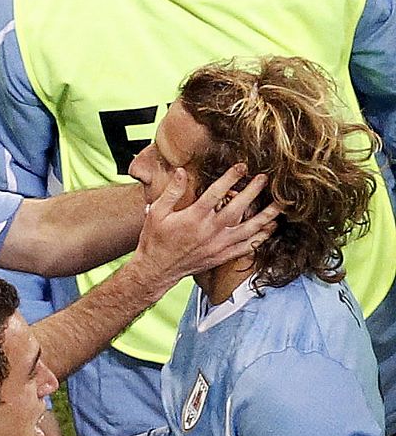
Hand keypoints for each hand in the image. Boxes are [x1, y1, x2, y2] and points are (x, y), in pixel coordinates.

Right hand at [133, 164, 279, 287]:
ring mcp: (218, 245)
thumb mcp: (157, 212)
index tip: (242, 166)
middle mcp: (209, 231)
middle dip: (253, 191)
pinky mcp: (222, 256)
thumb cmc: (155, 239)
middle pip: (238, 208)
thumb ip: (171, 191)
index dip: (231, 177)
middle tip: (265, 179)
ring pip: (248, 229)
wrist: (157, 269)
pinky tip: (270, 229)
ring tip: (280, 204)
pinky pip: (246, 247)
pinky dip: (261, 238)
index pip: (216, 193)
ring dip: (266, 216)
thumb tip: (182, 171)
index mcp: (194, 217)